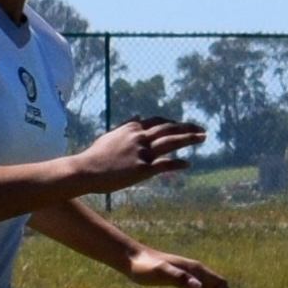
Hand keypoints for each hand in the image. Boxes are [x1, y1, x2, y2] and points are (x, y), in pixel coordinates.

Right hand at [67, 117, 204, 194]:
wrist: (85, 171)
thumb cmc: (94, 156)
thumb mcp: (110, 135)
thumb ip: (126, 126)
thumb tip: (138, 117)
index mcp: (132, 129)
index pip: (159, 122)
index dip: (173, 123)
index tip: (183, 126)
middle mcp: (139, 137)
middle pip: (169, 129)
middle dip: (188, 128)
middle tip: (202, 130)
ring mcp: (142, 153)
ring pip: (172, 142)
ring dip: (189, 139)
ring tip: (203, 138)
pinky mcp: (142, 169)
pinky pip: (165, 164)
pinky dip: (177, 163)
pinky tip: (187, 163)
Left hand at [126, 247, 231, 287]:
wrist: (131, 259)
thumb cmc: (145, 266)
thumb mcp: (161, 273)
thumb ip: (180, 278)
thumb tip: (199, 287)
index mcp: (196, 269)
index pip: (220, 284)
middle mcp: (196, 271)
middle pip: (220, 287)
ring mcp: (189, 275)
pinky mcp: (180, 280)